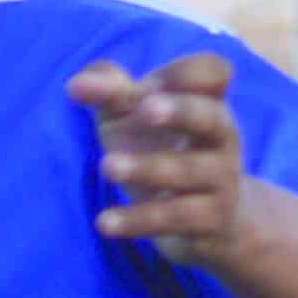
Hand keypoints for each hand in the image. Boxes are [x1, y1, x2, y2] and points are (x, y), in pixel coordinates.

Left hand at [68, 52, 245, 262]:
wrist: (208, 225)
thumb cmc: (165, 153)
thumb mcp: (133, 119)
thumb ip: (109, 93)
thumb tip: (75, 85)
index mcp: (207, 102)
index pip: (211, 71)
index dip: (180, 74)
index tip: (140, 87)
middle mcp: (222, 137)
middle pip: (210, 118)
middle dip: (180, 111)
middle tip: (143, 108)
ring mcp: (220, 180)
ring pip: (187, 171)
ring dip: (146, 168)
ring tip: (106, 167)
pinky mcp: (210, 221)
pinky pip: (174, 218)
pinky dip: (137, 220)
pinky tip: (103, 223)